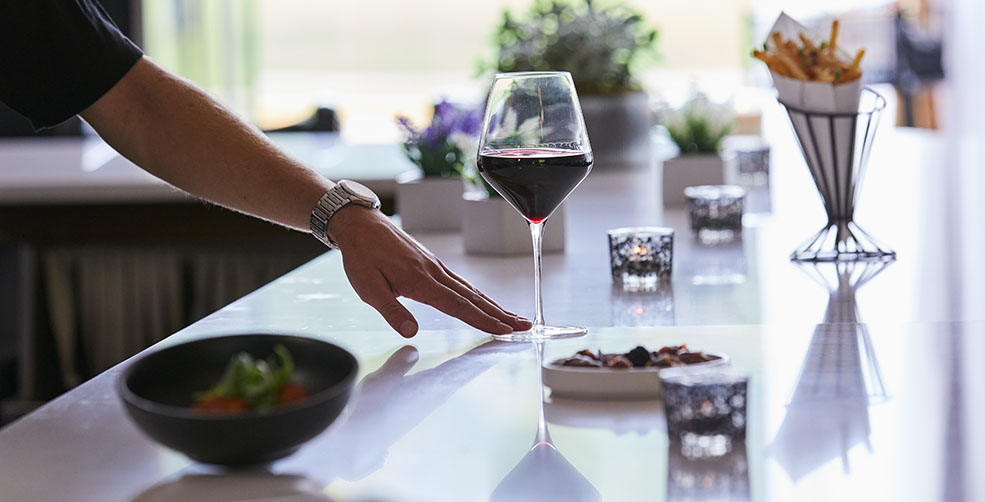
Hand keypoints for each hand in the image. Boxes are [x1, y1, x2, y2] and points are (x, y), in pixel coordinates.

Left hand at [327, 206, 531, 336]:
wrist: (360, 225)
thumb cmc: (361, 256)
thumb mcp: (368, 288)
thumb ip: (391, 311)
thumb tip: (411, 332)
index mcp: (421, 282)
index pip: (459, 306)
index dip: (483, 321)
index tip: (505, 331)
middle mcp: (434, 273)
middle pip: (474, 298)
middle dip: (501, 314)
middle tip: (524, 325)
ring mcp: (435, 266)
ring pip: (470, 290)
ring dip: (493, 305)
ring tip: (513, 317)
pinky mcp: (431, 263)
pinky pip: (460, 282)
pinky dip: (477, 294)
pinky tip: (483, 301)